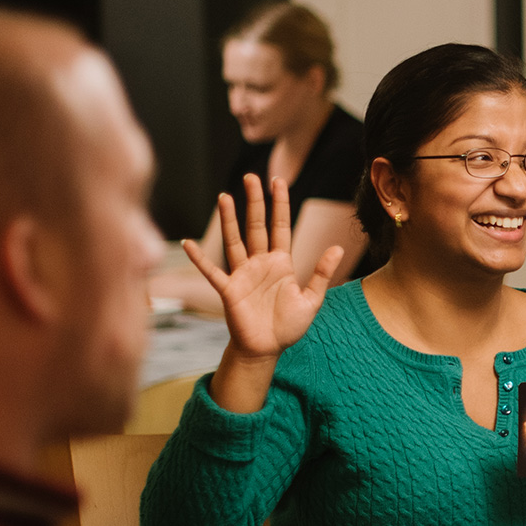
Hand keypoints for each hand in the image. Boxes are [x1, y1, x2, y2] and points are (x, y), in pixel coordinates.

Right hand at [184, 173, 340, 359]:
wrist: (267, 349)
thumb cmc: (288, 326)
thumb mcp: (312, 300)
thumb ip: (322, 273)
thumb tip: (337, 247)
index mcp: (281, 263)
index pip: (280, 226)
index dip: (279, 204)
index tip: (278, 180)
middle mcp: (260, 263)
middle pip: (256, 226)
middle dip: (254, 202)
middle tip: (250, 176)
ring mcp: (242, 274)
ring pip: (234, 241)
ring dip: (229, 220)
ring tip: (225, 196)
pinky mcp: (228, 290)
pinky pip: (212, 271)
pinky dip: (199, 258)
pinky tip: (189, 243)